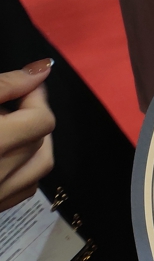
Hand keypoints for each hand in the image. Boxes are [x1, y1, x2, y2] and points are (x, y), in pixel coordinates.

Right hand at [0, 60, 54, 212]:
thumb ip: (5, 86)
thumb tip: (43, 69)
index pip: (40, 122)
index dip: (36, 98)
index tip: (25, 85)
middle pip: (39, 144)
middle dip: (29, 120)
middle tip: (7, 106)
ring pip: (37, 170)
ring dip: (32, 146)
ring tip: (9, 128)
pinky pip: (20, 191)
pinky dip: (21, 170)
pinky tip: (3, 155)